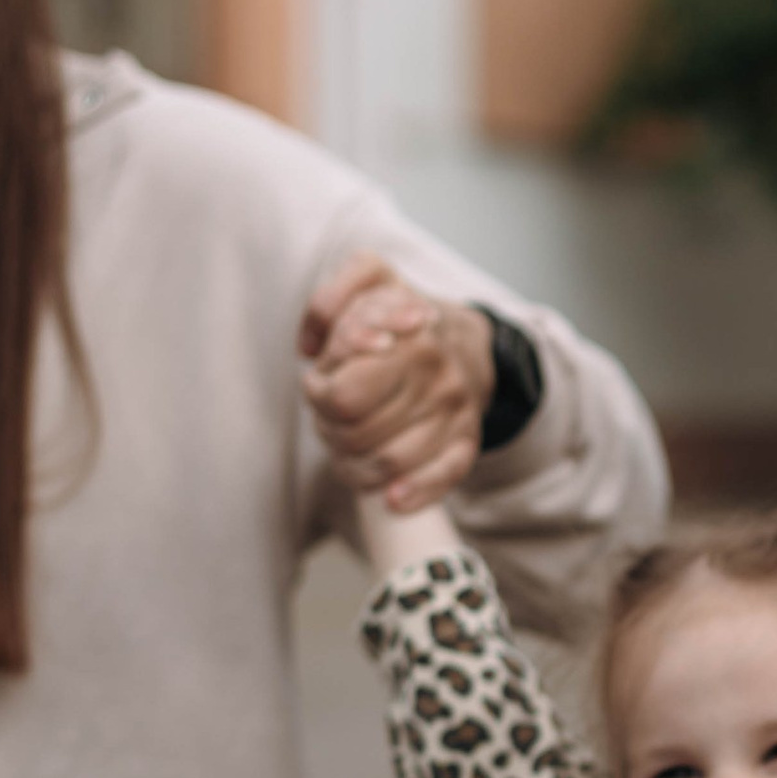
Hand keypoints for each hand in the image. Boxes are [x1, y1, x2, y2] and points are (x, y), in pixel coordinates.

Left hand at [297, 257, 495, 509]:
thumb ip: (330, 299)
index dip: (319, 395)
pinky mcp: (466, 441)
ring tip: (346, 443)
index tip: (318, 383)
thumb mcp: (366, 280)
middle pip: (359, 434)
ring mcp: (455, 412)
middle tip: (330, 414)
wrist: (466, 339)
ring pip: (389, 463)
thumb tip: (310, 347)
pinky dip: (413, 494)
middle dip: (331, 429)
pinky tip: (390, 497)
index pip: (345, 396)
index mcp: (410, 336)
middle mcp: (438, 375)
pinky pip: (443, 478)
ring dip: (354, 463)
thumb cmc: (399, 315)